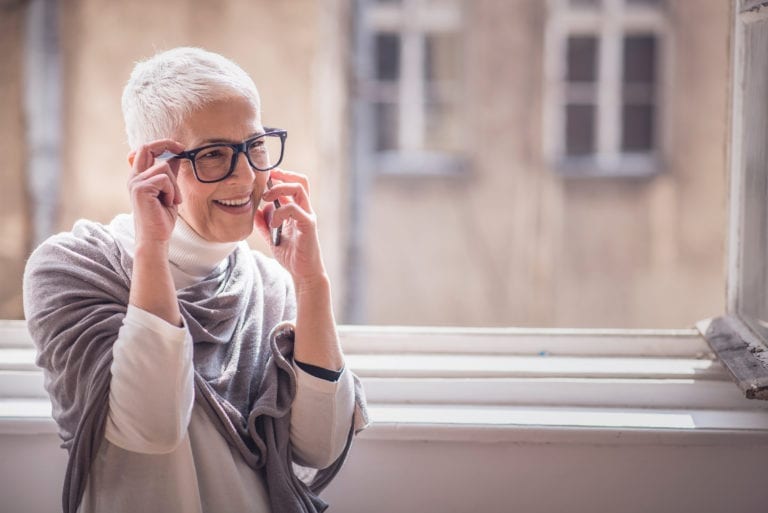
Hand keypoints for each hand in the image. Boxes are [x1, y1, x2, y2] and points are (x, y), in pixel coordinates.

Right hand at [127, 140, 185, 245]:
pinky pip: (165, 179)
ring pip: (164, 167)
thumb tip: (177, 156)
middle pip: (146, 147)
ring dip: (174, 185)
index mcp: (139, 177)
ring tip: (171, 200)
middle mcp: (134, 178)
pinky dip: (172, 191)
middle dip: (166, 144)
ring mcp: (136, 182)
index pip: (145, 150)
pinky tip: (168, 203)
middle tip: (182, 149)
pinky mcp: (140, 189)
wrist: (156, 237)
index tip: (179, 147)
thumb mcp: (169, 191)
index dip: (162, 144)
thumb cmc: (162, 217)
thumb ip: (169, 174)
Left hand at [255, 168, 325, 283]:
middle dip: (282, 177)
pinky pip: (295, 209)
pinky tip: (273, 224)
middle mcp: (305, 210)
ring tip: (266, 199)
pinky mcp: (308, 225)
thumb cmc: (291, 255)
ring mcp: (308, 217)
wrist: (303, 273)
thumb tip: (255, 209)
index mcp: (298, 210)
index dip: (281, 176)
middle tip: (266, 185)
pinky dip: (280, 212)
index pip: (294, 184)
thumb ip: (264, 223)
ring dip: (279, 190)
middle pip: (300, 181)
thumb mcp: (272, 236)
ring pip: (299, 189)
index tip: (266, 177)